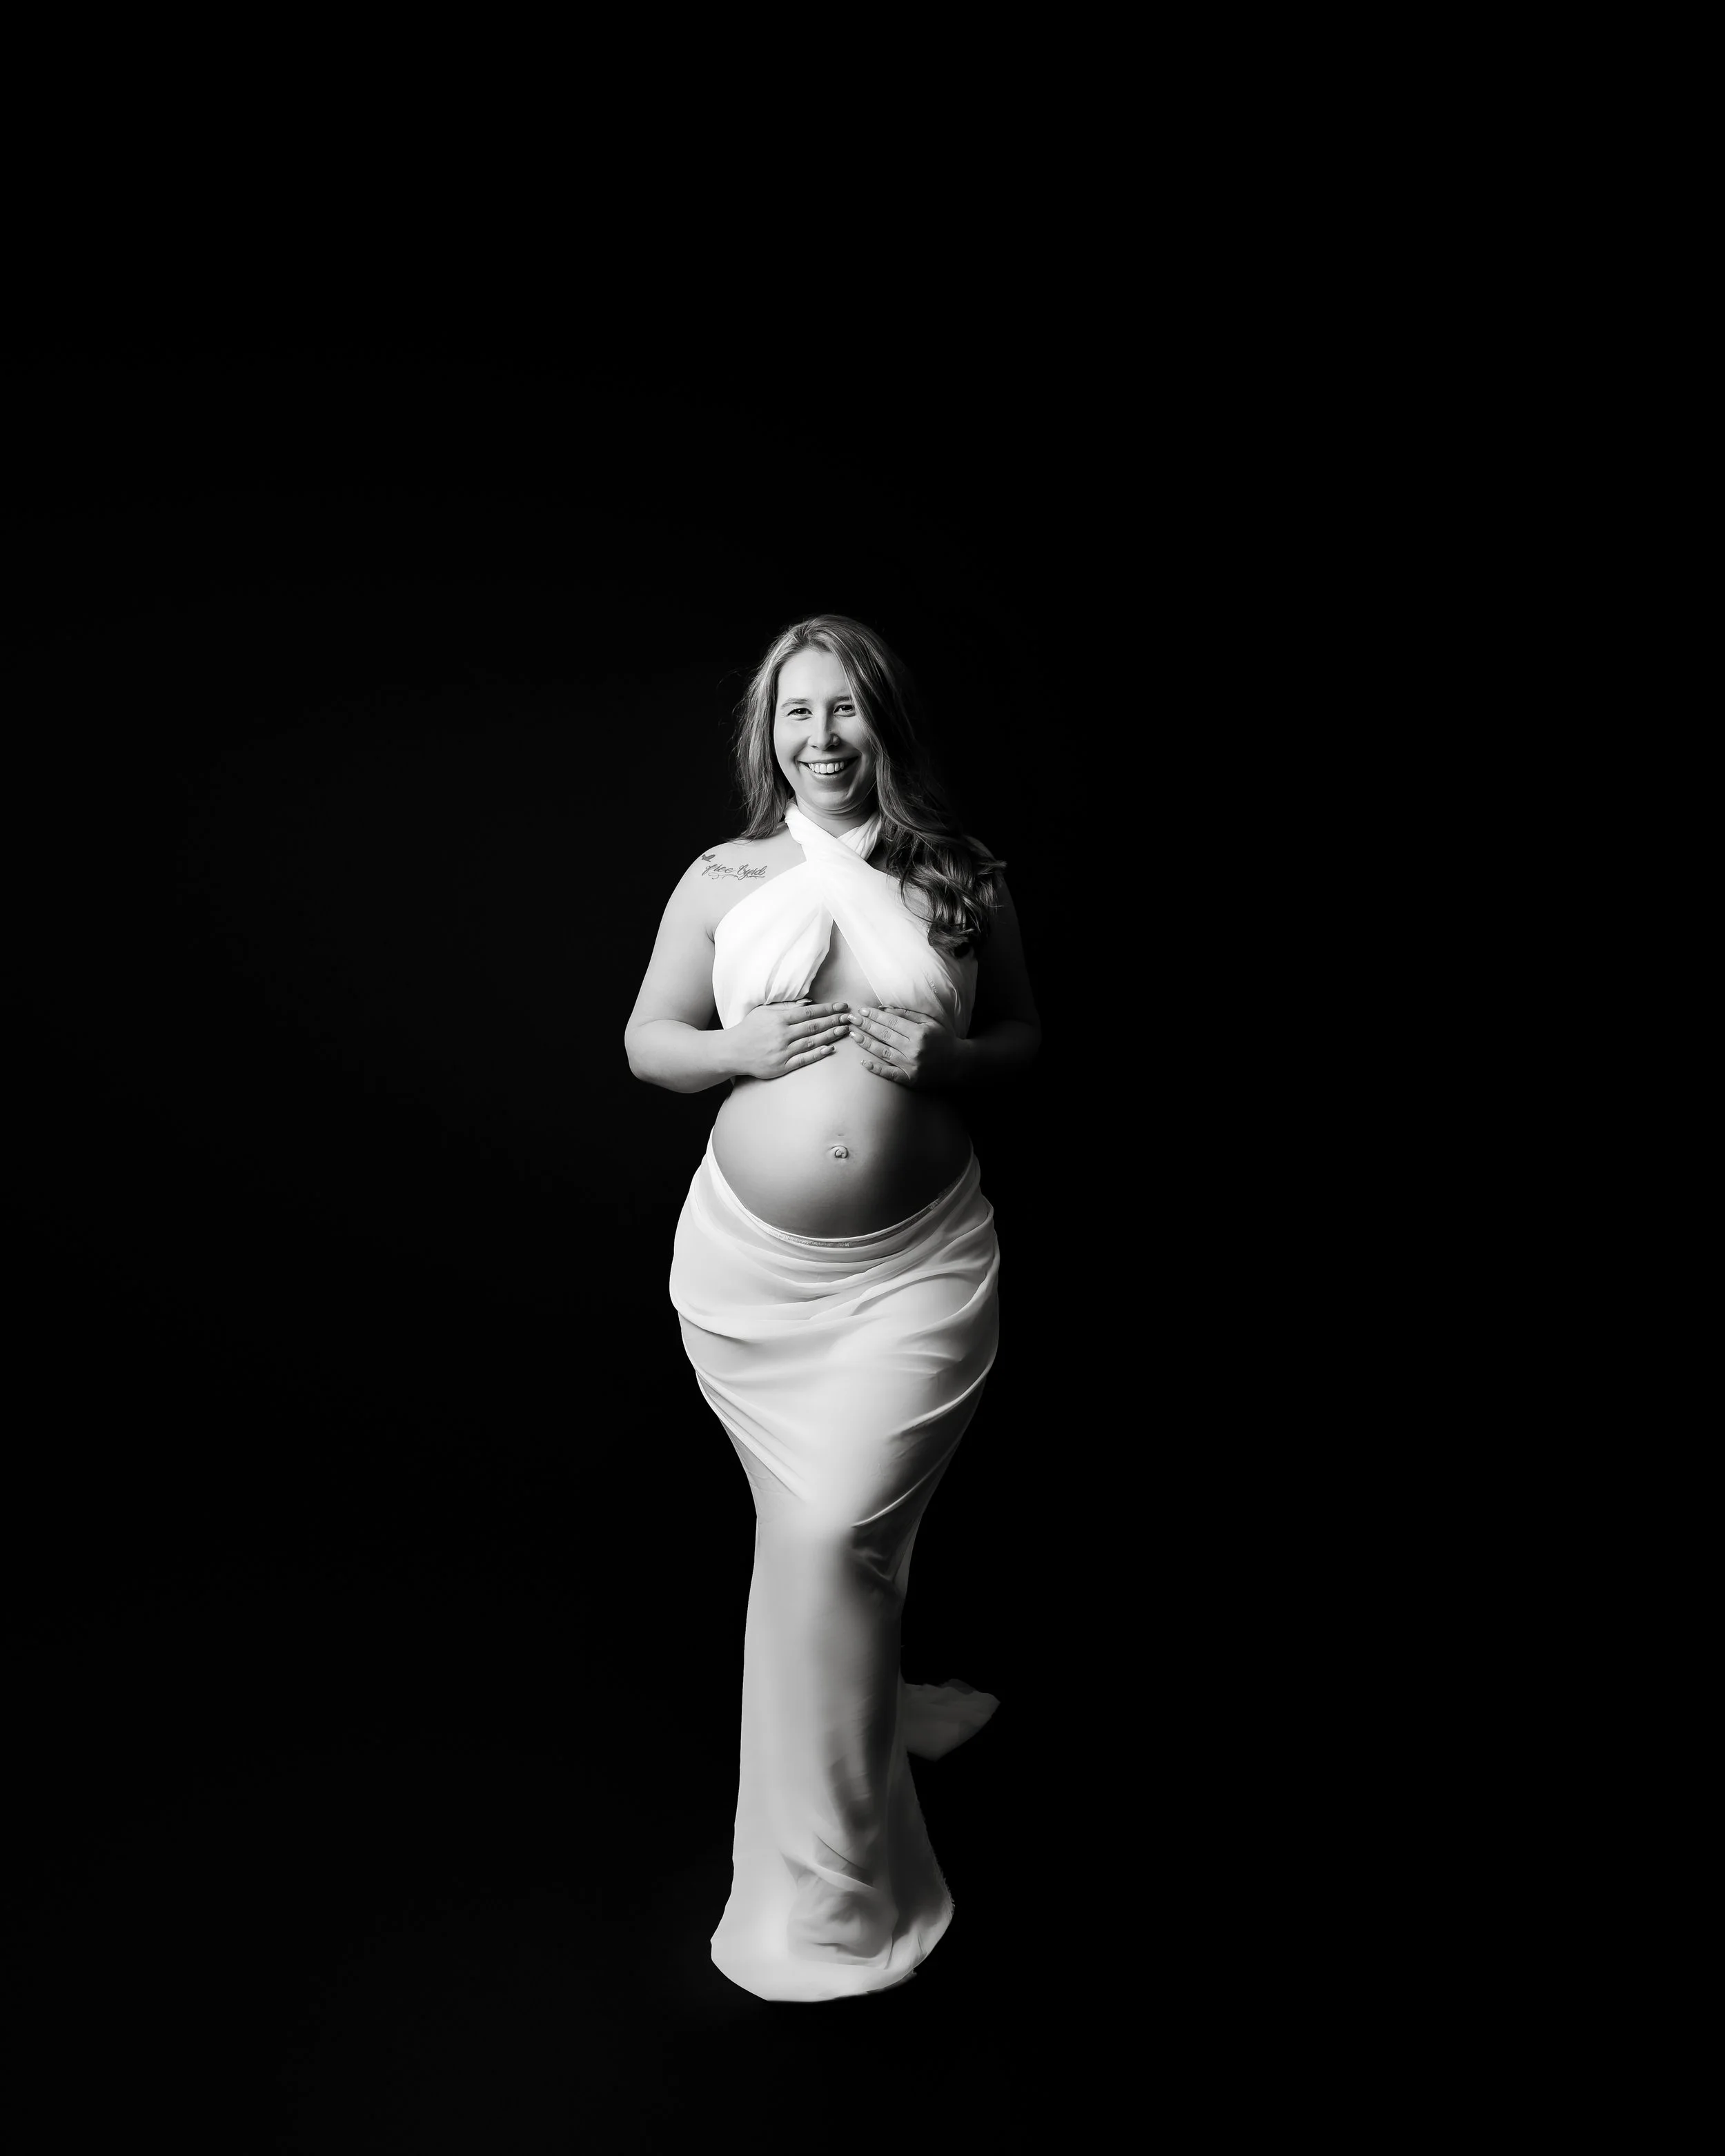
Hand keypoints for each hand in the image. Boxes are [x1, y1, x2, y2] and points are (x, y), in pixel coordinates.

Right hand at [729, 999, 851, 1080]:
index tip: (842, 1006)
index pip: (809, 1012)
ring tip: (845, 1030)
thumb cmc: (749, 1029)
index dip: (828, 1009)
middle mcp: (782, 1035)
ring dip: (831, 1036)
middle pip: (814, 1026)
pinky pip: (804, 1059)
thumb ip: (785, 1007)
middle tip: (850, 1017)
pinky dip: (818, 1053)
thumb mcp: (764, 1012)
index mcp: (779, 1019)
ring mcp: (782, 1051)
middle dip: (834, 1020)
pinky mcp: (781, 1066)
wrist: (731, 1052)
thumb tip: (808, 1002)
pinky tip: (830, 1048)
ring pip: (812, 1042)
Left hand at [847, 1004, 958, 1087]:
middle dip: (866, 1025)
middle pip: (884, 1035)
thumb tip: (883, 1009)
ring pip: (883, 1052)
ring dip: (866, 1043)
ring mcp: (911, 1065)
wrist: (957, 1064)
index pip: (891, 1021)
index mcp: (919, 1032)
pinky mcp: (910, 1079)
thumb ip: (907, 1014)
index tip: (862, 1011)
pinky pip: (890, 1073)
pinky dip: (876, 1068)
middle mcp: (914, 1049)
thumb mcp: (929, 1022)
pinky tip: (863, 1062)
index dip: (875, 1016)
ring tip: (853, 1035)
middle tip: (851, 1019)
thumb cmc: (942, 1039)